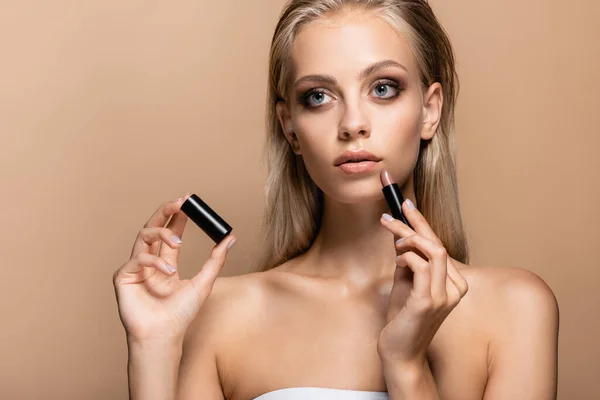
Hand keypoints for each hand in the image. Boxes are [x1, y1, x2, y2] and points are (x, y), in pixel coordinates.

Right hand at [112, 194, 236, 343]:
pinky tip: (167, 270)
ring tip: (178, 241)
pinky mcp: (123, 277)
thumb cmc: (181, 314)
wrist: (165, 335)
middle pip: (153, 227)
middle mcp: (149, 262)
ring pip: (143, 236)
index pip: (170, 232)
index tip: (189, 202)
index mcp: (164, 263)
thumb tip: (230, 237)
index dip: (178, 216)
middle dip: (165, 212)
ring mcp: (135, 269)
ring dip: (162, 233)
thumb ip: (216, 259)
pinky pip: (137, 259)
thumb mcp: (204, 282)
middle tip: (180, 203)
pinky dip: (154, 262)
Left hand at [377, 199, 467, 368]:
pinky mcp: (428, 302)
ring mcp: (444, 296)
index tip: (406, 204)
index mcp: (453, 282)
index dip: (422, 222)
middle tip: (389, 215)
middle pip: (437, 244)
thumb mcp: (405, 281)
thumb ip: (407, 258)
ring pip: (434, 251)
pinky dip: (407, 257)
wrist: (399, 351)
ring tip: (392, 240)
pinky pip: (421, 267)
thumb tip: (399, 232)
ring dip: (408, 238)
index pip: (439, 245)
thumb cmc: (402, 318)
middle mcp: (455, 288)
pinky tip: (396, 259)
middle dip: (412, 224)